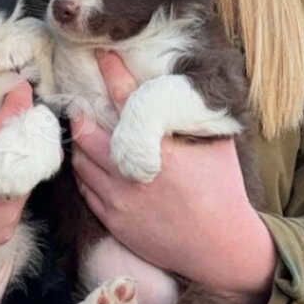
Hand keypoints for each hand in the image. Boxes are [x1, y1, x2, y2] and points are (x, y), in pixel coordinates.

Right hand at [0, 81, 32, 299]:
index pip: (9, 132)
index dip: (18, 105)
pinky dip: (11, 179)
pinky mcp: (2, 235)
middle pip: (24, 157)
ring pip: (22, 178)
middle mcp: (0, 202)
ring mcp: (5, 222)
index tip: (22, 84)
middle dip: (21, 130)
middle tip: (17, 106)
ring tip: (9, 133)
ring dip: (17, 155)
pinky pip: (16, 199)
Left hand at [71, 52, 275, 303]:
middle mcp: (134, 174)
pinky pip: (85, 191)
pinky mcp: (114, 221)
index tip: (101, 55)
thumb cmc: (223, 192)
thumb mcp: (218, 147)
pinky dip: (83, 173)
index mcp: (162, 150)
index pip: (127, 101)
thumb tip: (187, 89)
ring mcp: (120, 200)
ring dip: (79, 144)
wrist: (220, 248)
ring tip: (81, 132)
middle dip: (81, 114)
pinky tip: (87, 165)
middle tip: (80, 105)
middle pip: (89, 135)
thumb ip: (197, 119)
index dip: (112, 73)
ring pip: (82, 164)